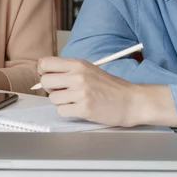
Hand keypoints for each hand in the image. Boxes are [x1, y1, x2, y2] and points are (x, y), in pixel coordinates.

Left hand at [37, 56, 176, 127]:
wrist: (132, 101)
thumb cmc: (111, 87)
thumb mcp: (89, 70)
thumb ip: (68, 71)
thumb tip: (45, 76)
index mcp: (77, 64)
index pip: (45, 63)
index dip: (44, 72)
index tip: (51, 78)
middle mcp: (77, 76)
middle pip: (45, 82)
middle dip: (51, 89)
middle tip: (63, 92)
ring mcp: (81, 93)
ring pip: (52, 99)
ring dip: (61, 102)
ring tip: (76, 101)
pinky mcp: (84, 108)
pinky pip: (61, 111)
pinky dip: (68, 112)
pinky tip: (79, 109)